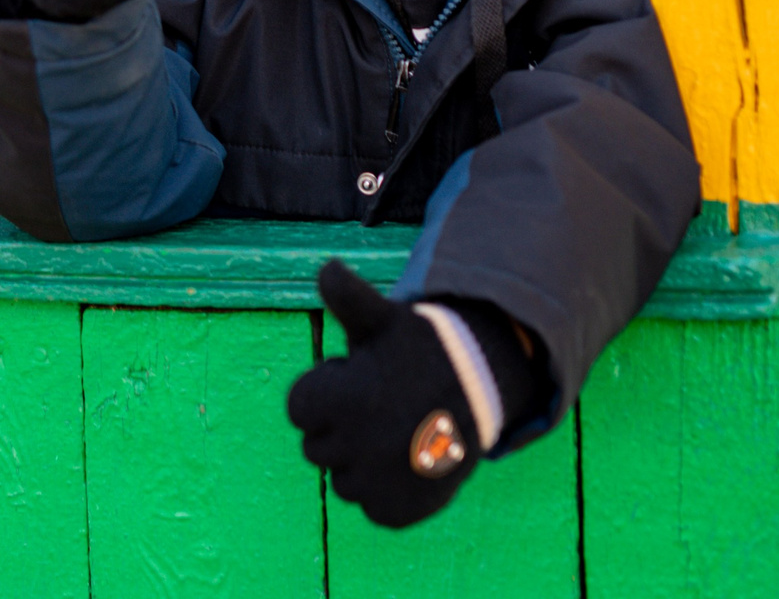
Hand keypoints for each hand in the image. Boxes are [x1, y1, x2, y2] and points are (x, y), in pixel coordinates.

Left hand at [288, 260, 523, 528]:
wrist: (479, 393)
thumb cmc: (419, 351)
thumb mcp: (381, 320)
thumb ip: (347, 295)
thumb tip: (327, 267)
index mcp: (342, 399)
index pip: (299, 410)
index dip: (325, 391)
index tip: (357, 378)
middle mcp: (357, 446)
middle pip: (316, 448)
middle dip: (340, 427)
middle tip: (380, 407)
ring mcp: (379, 482)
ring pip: (342, 482)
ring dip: (360, 463)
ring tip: (395, 435)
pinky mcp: (400, 511)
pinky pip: (372, 508)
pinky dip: (385, 494)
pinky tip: (408, 465)